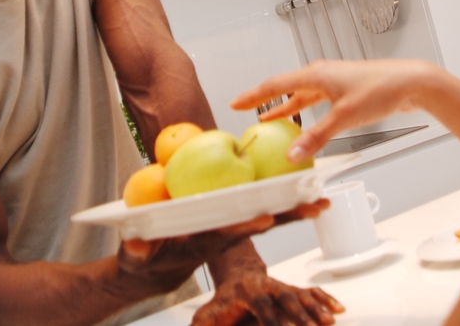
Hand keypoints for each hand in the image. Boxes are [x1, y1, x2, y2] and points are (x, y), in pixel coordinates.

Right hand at [117, 201, 330, 295]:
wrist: (157, 270)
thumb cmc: (147, 260)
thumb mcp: (137, 259)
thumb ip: (136, 253)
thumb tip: (136, 248)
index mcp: (204, 243)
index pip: (228, 235)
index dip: (246, 227)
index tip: (265, 219)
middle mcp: (225, 236)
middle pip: (260, 223)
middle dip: (289, 216)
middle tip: (316, 206)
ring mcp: (232, 230)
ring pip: (268, 215)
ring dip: (295, 209)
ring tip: (322, 199)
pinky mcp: (233, 223)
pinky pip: (261, 209)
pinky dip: (283, 201)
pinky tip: (304, 190)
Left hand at [192, 272, 343, 325]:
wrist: (236, 277)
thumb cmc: (223, 302)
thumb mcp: (207, 315)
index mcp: (246, 291)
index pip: (260, 306)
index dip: (270, 319)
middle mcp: (267, 285)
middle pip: (285, 298)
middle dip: (299, 315)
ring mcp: (282, 286)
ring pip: (301, 294)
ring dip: (316, 308)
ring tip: (329, 322)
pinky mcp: (293, 288)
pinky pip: (311, 292)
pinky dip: (325, 299)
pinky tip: (338, 310)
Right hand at [232, 59, 440, 161]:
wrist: (411, 82)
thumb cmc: (380, 91)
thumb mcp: (345, 117)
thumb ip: (317, 138)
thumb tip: (293, 156)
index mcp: (316, 74)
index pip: (275, 84)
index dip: (253, 96)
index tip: (234, 103)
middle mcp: (322, 74)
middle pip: (284, 86)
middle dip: (264, 99)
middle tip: (246, 111)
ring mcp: (333, 81)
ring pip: (300, 94)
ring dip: (284, 107)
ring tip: (268, 120)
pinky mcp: (344, 90)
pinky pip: (315, 100)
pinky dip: (303, 111)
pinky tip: (303, 123)